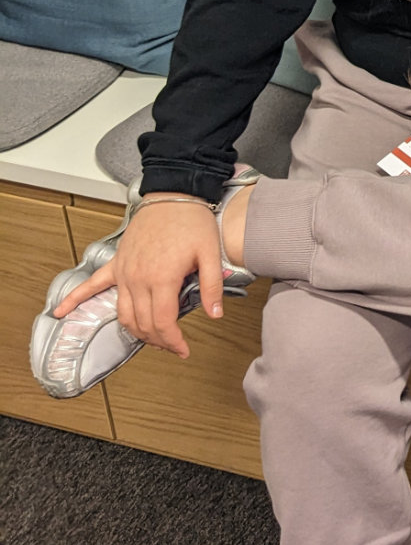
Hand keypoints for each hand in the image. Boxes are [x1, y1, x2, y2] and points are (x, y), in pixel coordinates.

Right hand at [54, 201, 224, 359]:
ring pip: (123, 314)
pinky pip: (92, 284)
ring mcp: (124, 271)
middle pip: (142, 323)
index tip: (183, 349)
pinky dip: (75, 299)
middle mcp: (138, 278)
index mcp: (162, 278)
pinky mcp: (116, 263)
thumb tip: (215, 314)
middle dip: (158, 340)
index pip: (162, 323)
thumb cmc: (192, 221)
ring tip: (151, 338)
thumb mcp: (211, 253)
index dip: (173, 341)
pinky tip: (61, 311)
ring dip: (135, 331)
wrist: (173, 195)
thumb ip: (211, 286)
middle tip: (173, 345)